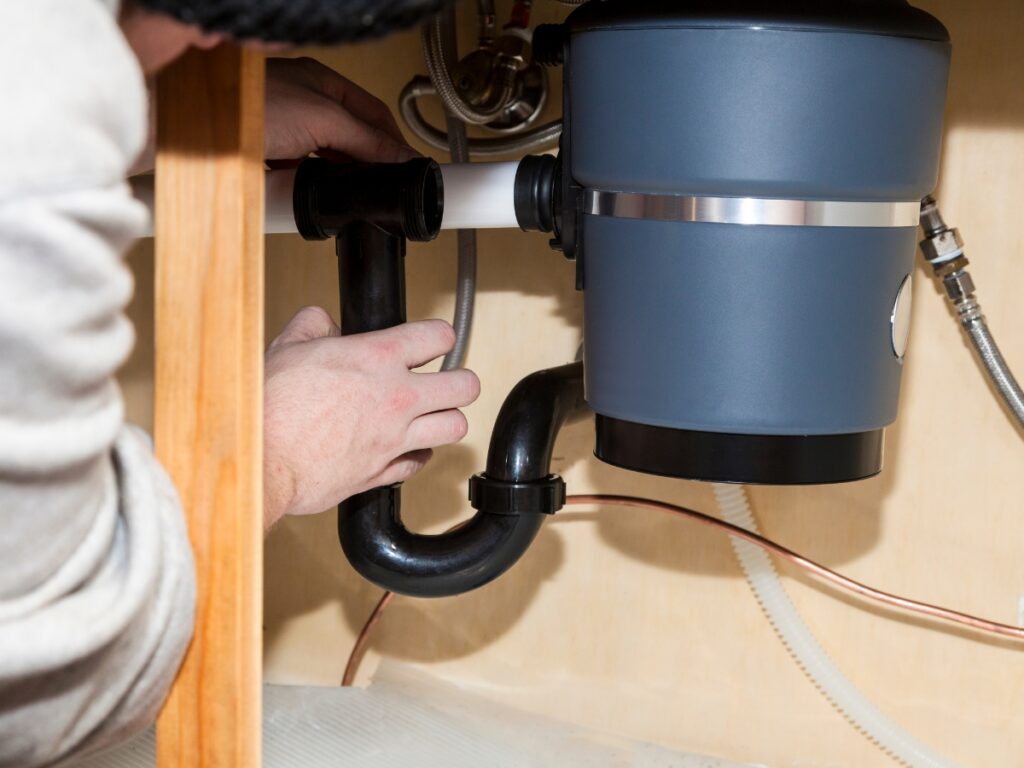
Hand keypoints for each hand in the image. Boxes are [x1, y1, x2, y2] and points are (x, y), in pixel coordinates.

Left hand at [129, 57, 417, 174]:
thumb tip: (400, 157)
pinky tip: (306, 202)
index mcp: (322, 84)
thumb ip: (364, 139)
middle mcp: (302, 106)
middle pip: (351, 144)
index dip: (395, 145)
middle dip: (365, 168)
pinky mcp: (262, 162)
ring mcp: (282, 135)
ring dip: (333, 183)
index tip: (410, 171)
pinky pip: (296, 184)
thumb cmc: (238, 107)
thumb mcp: (319, 118)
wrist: (176, 131)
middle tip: (381, 191)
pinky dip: (304, 195)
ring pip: (325, 166)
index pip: (375, 118)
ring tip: (343, 197)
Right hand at [263, 308, 479, 528]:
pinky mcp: (383, 472)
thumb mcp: (288, 347)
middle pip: (465, 386)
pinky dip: (417, 455)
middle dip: (459, 381)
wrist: (262, 458)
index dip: (439, 336)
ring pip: (455, 427)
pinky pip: (420, 463)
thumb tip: (323, 322)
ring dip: (446, 419)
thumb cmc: (271, 406)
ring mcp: (395, 438)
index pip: (438, 336)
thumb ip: (313, 326)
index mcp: (377, 358)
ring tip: (432, 415)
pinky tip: (405, 447)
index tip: (434, 341)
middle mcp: (396, 397)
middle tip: (445, 381)